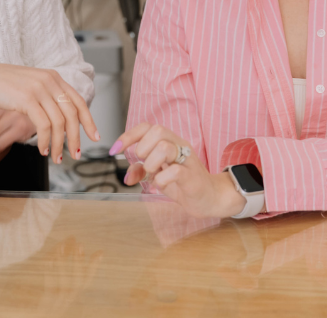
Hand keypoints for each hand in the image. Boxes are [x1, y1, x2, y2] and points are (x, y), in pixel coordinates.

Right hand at [0, 62, 98, 163]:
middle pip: (72, 114)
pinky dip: (45, 141)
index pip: (78, 101)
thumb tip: (58, 117)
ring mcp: (39, 89)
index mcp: (53, 77)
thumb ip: (45, 95)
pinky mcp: (27, 99)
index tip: (94, 136)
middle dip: (75, 138)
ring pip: (59, 123)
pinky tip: (41, 149)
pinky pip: (44, 126)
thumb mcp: (29, 86)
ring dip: (59, 144)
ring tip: (55, 157)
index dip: (88, 121)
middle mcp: (49, 81)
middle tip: (75, 154)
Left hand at [115, 123, 246, 218]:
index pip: (147, 127)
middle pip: (158, 130)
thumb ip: (142, 171)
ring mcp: (188, 160)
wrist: (211, 199)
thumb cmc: (184, 184)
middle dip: (143, 148)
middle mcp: (180, 146)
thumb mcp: (158, 175)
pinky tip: (161, 185)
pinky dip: (161, 179)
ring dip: (151, 163)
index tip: (116, 150)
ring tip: (154, 174)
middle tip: (145, 164)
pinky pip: (175, 171)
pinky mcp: (193, 177)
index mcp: (170, 142)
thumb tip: (127, 176)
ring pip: (165, 146)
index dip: (129, 136)